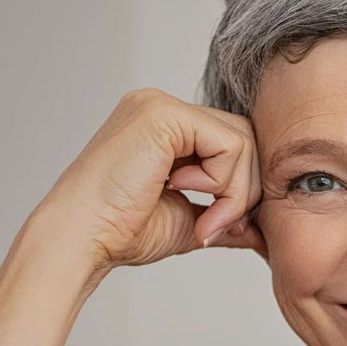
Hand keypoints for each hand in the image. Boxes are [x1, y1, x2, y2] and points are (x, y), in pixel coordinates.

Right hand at [37, 87, 264, 274]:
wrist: (83, 239)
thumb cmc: (123, 233)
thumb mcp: (190, 222)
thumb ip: (227, 216)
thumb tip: (263, 232)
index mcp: (166, 129)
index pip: (234, 144)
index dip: (241, 189)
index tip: (224, 228)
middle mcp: (163, 109)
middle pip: (245, 138)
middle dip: (244, 191)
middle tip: (217, 226)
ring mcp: (161, 106)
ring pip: (243, 141)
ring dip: (234, 192)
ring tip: (202, 219)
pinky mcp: (163, 115)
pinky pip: (229, 144)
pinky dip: (222, 182)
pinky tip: (185, 195)